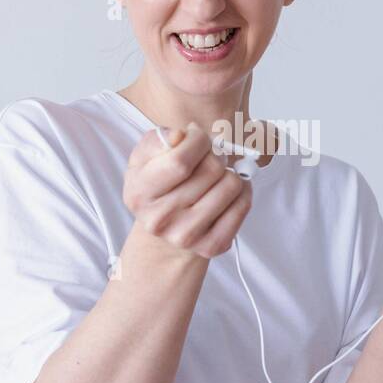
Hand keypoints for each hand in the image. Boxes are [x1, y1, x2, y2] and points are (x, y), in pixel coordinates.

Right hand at [122, 122, 252, 259]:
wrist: (164, 226)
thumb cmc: (158, 182)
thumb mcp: (146, 156)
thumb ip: (159, 139)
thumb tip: (180, 136)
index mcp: (139, 192)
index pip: (180, 161)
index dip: (198, 141)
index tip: (198, 137)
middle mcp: (160, 219)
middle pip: (211, 170)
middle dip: (215, 155)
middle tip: (210, 159)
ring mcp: (186, 235)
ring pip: (231, 185)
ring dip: (230, 173)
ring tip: (218, 176)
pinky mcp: (211, 246)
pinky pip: (242, 206)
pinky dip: (243, 192)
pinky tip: (230, 191)